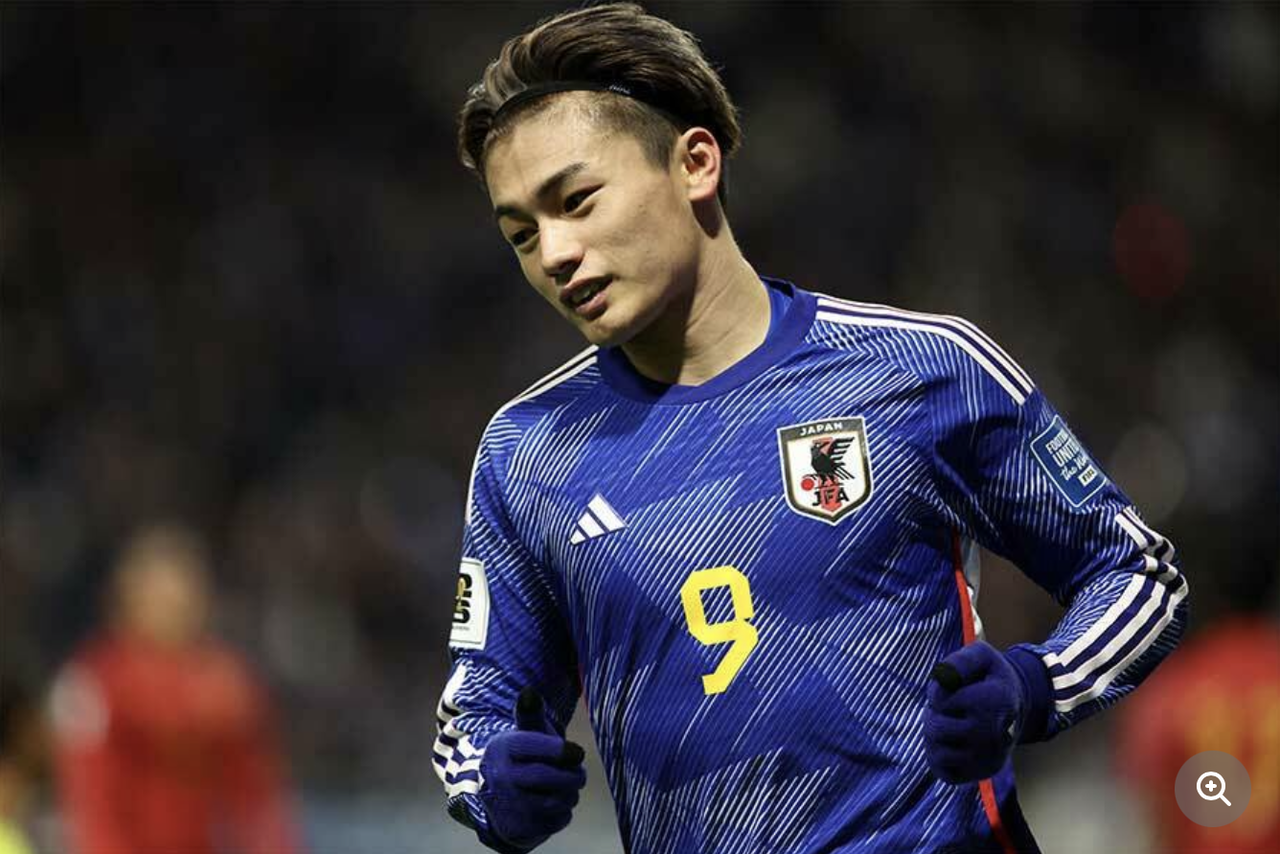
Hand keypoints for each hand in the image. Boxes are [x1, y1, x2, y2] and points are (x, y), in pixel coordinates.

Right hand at [479, 687, 586, 849]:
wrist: (501, 797)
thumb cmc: (522, 757)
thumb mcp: (525, 734)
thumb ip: (530, 714)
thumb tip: (529, 693)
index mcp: (502, 748)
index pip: (532, 746)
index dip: (559, 750)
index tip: (577, 752)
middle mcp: (499, 777)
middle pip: (546, 777)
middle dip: (572, 775)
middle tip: (579, 774)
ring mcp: (507, 806)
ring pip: (554, 801)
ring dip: (569, 795)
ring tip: (566, 788)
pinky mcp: (518, 828)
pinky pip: (555, 821)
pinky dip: (563, 813)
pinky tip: (556, 804)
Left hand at [924, 641, 1026, 783]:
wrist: (1016, 707)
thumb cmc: (991, 679)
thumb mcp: (981, 657)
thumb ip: (959, 662)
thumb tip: (942, 679)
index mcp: (994, 702)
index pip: (940, 699)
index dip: (937, 690)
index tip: (951, 688)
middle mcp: (993, 735)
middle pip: (936, 727)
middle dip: (933, 713)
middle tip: (947, 707)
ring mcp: (988, 758)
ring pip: (937, 751)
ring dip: (934, 735)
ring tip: (948, 722)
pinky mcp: (981, 773)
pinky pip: (942, 770)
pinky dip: (938, 755)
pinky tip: (950, 741)